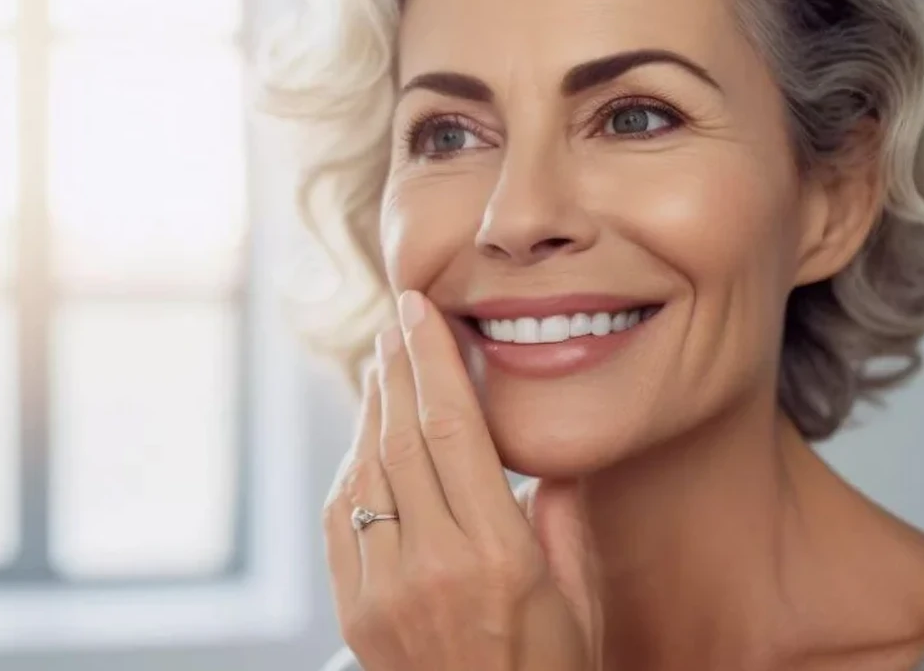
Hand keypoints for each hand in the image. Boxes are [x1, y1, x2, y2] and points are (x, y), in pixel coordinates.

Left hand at [323, 290, 601, 670]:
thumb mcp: (581, 599)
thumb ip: (563, 519)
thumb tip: (546, 454)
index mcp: (500, 557)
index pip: (452, 431)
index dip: (432, 361)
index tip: (421, 312)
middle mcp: (434, 566)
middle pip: (400, 437)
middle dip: (396, 367)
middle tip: (398, 319)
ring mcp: (384, 590)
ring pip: (365, 470)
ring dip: (370, 409)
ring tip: (382, 366)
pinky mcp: (354, 611)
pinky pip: (341, 516)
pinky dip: (351, 466)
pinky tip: (366, 439)